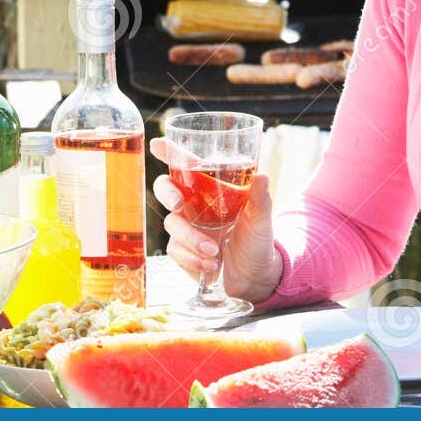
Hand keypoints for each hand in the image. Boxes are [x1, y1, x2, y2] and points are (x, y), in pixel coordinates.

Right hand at [149, 136, 282, 302]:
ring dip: (191, 237)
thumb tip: (262, 176)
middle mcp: (193, 204)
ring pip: (173, 223)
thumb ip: (260, 198)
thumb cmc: (257, 239)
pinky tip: (210, 264)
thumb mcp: (261, 218)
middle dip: (167, 193)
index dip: (168, 152)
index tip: (157, 144)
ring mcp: (185, 227)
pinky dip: (193, 257)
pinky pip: (176, 250)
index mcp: (209, 189)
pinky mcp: (182, 251)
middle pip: (165, 188)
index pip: (185, 165)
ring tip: (214, 250)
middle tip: (178, 203)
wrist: (256, 276)